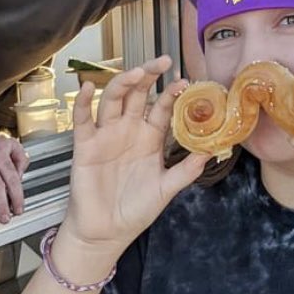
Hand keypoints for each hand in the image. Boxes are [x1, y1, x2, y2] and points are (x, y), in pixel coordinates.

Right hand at [63, 55, 208, 249]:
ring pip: (113, 100)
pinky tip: (89, 88)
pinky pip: (83, 120)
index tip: (185, 82)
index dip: (172, 94)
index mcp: (150, 138)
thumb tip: (211, 152)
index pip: (162, 108)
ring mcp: (106, 135)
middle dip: (149, 75)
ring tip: (136, 72)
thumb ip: (186, 171)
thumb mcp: (166, 189)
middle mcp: (128, 130)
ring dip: (123, 83)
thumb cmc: (135, 210)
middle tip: (163, 60)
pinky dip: (83, 103)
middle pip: (138, 94)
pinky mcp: (85, 146)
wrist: (107, 232)